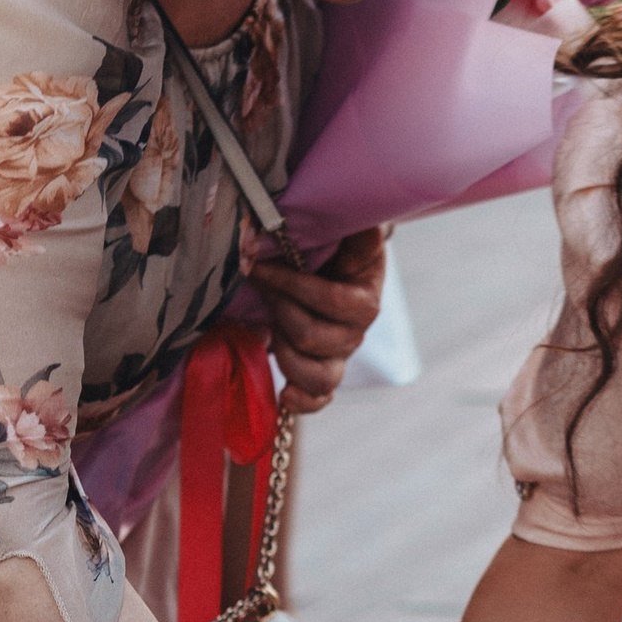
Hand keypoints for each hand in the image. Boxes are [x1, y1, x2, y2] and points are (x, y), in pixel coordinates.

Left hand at [256, 228, 385, 416]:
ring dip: (283, 351)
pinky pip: (319, 399)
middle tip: (263, 288)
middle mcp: (356, 333)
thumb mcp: (346, 232)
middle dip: (280, 311)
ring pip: (316, 375)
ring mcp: (340, 357)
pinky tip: (284, 395)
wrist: (337, 268)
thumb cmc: (335, 247)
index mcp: (365, 299)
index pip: (329, 301)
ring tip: (270, 327)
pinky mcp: (325, 372)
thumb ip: (352, 225)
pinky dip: (302, 401)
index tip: (256, 265)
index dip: (289, 285)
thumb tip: (361, 220)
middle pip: (312, 338)